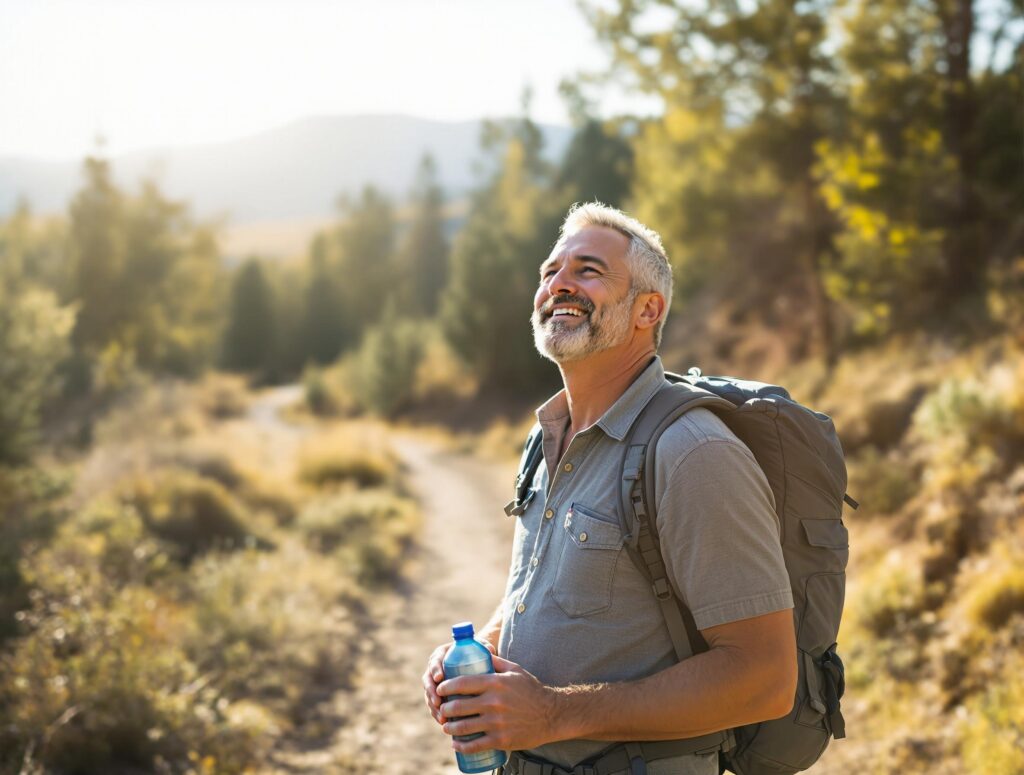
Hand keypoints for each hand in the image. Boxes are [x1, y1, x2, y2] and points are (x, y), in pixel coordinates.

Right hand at [421, 639, 496, 724]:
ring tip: (442, 717)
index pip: (435, 660)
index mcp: (443, 654)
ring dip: (433, 707)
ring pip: (430, 695)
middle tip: (438, 702)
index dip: (435, 669)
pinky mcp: (439, 695)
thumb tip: (489, 651)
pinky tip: (444, 722)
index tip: (440, 677)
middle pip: (429, 680)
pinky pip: (434, 705)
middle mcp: (436, 668)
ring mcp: (436, 683)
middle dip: (431, 693)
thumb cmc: (480, 653)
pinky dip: (437, 713)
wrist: (477, 661)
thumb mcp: (482, 648)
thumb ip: (485, 648)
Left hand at [436, 655, 559, 752]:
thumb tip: (479, 651)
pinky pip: (475, 745)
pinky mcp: (501, 740)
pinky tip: (456, 744)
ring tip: (446, 727)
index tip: (440, 690)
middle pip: (459, 706)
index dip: (446, 687)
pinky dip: (461, 746)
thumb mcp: (515, 670)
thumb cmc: (531, 690)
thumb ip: (495, 661)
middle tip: (442, 710)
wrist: (551, 715)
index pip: (462, 683)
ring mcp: (497, 723)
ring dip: (449, 728)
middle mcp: (494, 702)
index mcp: (495, 683)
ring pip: (464, 727)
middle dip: (445, 709)